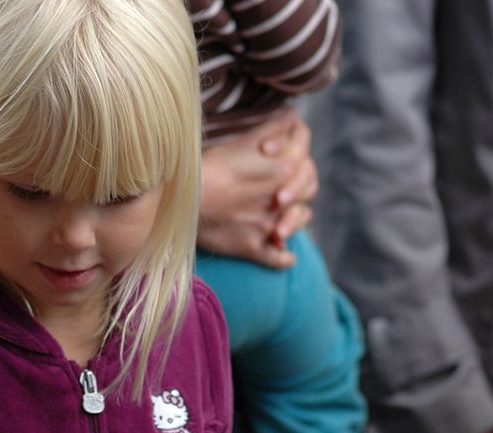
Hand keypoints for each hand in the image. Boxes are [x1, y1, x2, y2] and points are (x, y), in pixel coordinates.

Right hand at [198, 109, 316, 268]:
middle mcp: (281, 200)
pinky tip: (284, 254)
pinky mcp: (253, 247)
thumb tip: (293, 115)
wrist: (184, 200)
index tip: (276, 151)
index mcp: (283, 169)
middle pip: (309, 190)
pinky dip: (283, 258)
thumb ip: (272, 127)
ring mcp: (268, 226)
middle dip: (300, 184)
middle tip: (286, 184)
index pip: (306, 158)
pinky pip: (278, 258)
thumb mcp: (242, 140)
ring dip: (296, 217)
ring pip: (299, 222)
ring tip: (285, 214)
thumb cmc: (209, 166)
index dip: (296, 149)